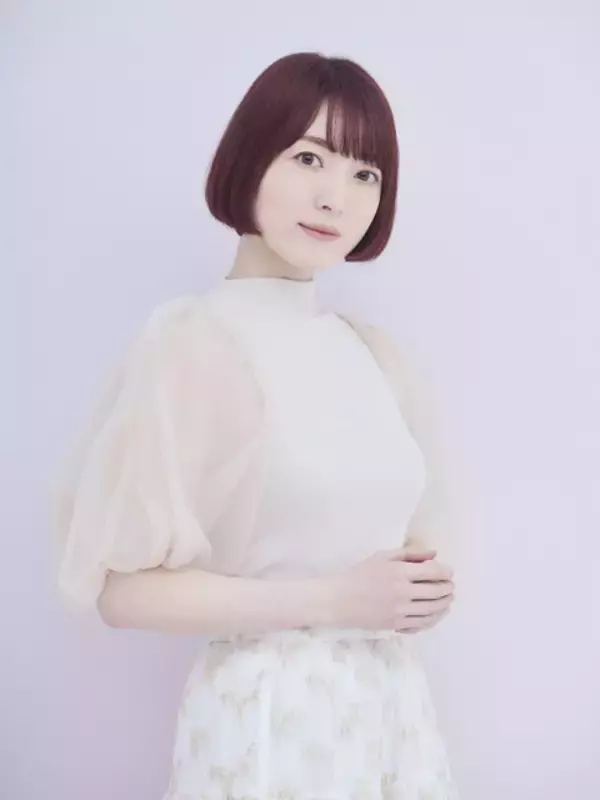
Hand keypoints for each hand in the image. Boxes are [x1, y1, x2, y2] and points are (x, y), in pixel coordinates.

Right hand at [323, 547, 453, 632]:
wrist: (339, 600)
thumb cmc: (359, 574)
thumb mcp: (382, 557)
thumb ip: (409, 554)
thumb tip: (433, 554)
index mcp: (399, 572)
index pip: (433, 572)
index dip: (445, 572)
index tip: (448, 572)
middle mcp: (403, 592)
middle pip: (436, 592)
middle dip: (448, 589)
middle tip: (450, 586)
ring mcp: (400, 611)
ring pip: (433, 610)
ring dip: (445, 605)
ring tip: (448, 600)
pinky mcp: (396, 624)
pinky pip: (422, 624)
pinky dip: (433, 619)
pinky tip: (435, 615)